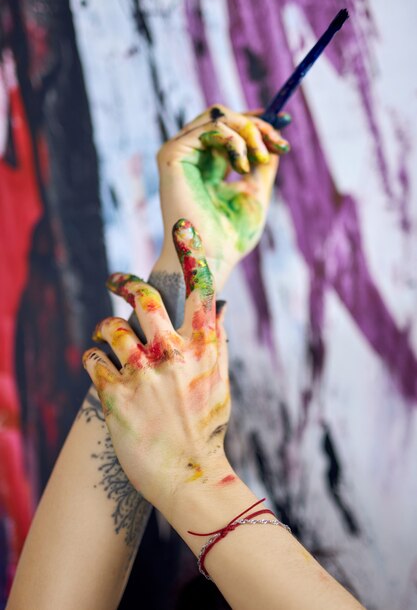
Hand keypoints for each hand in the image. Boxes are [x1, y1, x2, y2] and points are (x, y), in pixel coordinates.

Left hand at [83, 219, 231, 514]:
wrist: (188, 475)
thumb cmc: (207, 427)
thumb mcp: (221, 382)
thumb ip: (217, 342)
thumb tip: (221, 307)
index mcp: (204, 347)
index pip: (200, 288)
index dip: (191, 252)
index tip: (181, 226)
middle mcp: (174, 353)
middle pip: (142, 297)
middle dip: (123, 282)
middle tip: (113, 280)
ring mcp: (143, 373)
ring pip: (109, 326)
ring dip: (104, 328)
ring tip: (106, 338)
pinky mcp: (114, 395)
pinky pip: (92, 358)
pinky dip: (93, 359)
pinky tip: (100, 369)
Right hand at [154, 105, 289, 288]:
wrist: (212, 257)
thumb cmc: (230, 235)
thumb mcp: (255, 192)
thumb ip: (262, 164)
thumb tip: (274, 138)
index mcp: (207, 166)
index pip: (229, 129)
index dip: (256, 121)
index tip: (285, 122)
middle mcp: (191, 157)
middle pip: (225, 116)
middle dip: (257, 126)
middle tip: (279, 145)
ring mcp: (179, 154)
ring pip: (218, 116)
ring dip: (249, 132)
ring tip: (259, 160)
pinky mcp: (173, 155)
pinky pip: (210, 127)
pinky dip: (234, 140)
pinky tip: (243, 165)